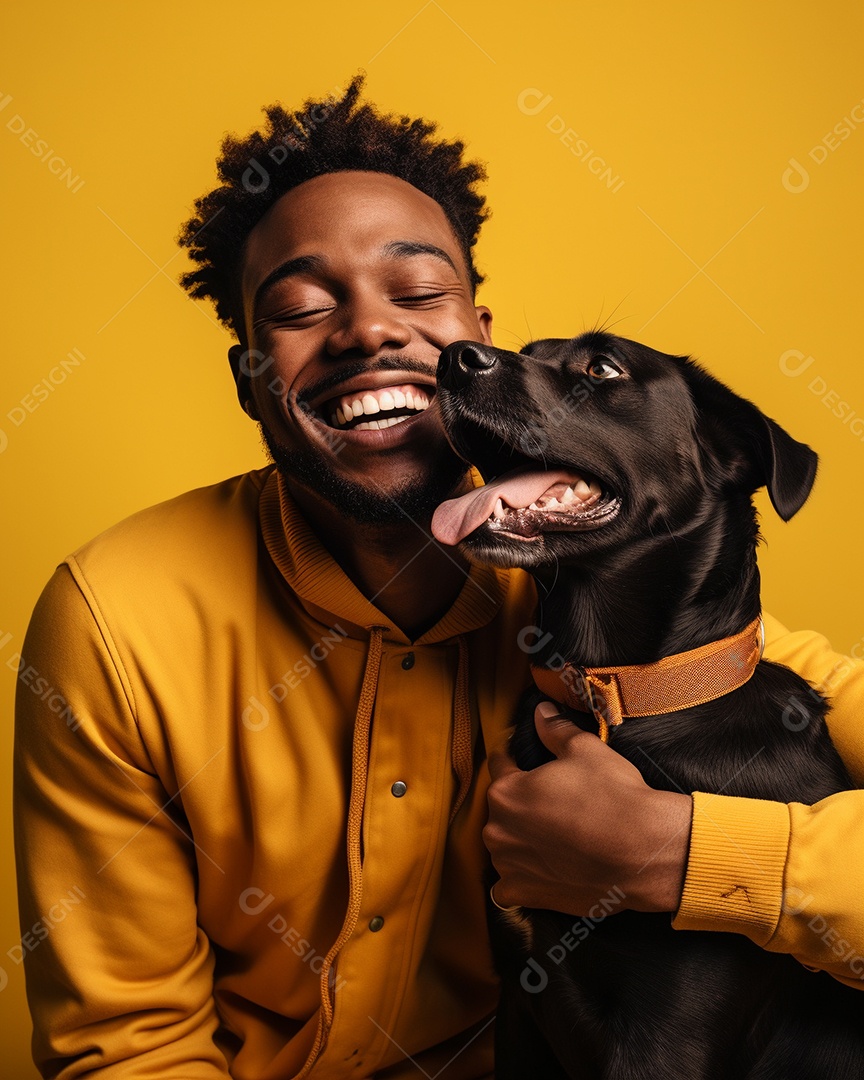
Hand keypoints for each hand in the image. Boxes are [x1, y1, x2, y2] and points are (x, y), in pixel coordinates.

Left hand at [483, 701, 692, 914]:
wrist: (644, 852)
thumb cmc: (614, 797)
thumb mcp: (586, 751)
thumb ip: (555, 731)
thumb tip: (541, 712)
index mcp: (507, 791)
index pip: (499, 766)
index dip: (513, 759)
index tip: (522, 759)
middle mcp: (498, 829)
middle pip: (501, 809)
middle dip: (519, 803)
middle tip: (549, 802)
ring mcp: (509, 865)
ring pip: (504, 846)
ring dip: (519, 841)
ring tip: (552, 837)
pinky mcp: (525, 894)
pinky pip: (509, 886)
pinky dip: (521, 878)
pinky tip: (542, 871)